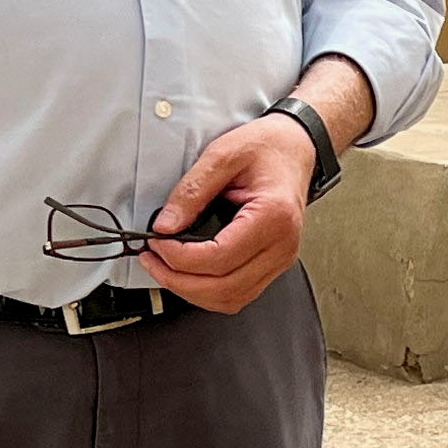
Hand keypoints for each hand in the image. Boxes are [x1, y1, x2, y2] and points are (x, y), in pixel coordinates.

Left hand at [139, 111, 324, 312]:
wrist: (295, 149)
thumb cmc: (268, 148)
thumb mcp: (223, 154)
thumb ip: (191, 190)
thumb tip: (165, 225)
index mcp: (273, 216)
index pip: (219, 258)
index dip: (179, 258)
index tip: (157, 243)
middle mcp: (282, 245)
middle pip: (224, 288)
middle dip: (178, 280)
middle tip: (152, 261)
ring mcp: (281, 259)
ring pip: (231, 298)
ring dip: (192, 292)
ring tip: (166, 269)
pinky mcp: (274, 264)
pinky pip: (240, 293)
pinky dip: (209, 292)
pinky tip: (189, 275)